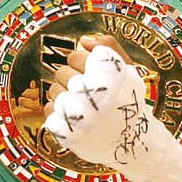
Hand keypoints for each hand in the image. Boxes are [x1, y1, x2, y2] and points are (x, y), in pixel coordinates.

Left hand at [43, 35, 181, 181]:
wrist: (131, 140)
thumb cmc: (128, 101)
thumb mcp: (128, 71)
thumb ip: (110, 48)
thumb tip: (83, 41)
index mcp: (107, 76)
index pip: (75, 56)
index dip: (80, 62)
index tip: (90, 72)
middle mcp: (94, 95)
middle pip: (61, 73)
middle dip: (70, 78)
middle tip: (85, 89)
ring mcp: (80, 115)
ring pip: (53, 90)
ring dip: (62, 94)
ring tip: (79, 103)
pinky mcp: (69, 132)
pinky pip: (49, 110)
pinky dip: (56, 111)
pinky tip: (71, 114)